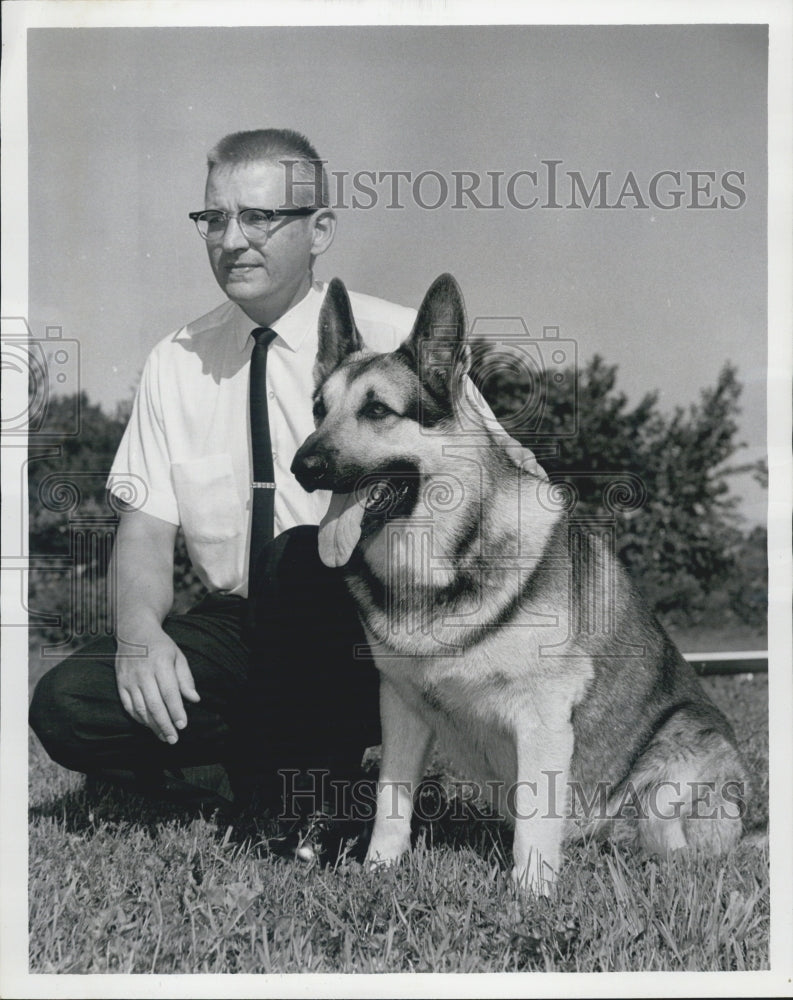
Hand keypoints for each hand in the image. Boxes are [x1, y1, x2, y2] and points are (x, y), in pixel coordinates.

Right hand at [115, 625, 199, 743]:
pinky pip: (128, 706)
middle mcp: (143, 673)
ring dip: (152, 726)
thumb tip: (195, 699)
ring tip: (164, 737)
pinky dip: (139, 719)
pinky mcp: (120, 684)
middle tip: (173, 739)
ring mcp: (129, 679)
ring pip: (140, 709)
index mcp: (160, 664)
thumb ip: (186, 678)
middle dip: (165, 725)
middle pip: (154, 705)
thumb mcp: (178, 656)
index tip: (183, 725)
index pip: (169, 693)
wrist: (134, 632)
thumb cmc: (161, 646)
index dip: (176, 711)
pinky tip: (149, 726)